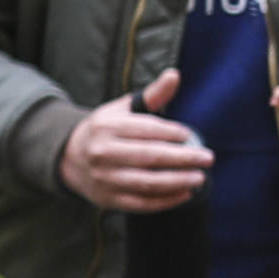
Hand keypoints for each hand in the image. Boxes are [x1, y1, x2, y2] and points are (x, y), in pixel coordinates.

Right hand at [56, 72, 214, 209]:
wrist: (70, 158)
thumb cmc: (107, 130)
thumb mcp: (123, 109)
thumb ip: (152, 95)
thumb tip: (175, 75)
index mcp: (106, 126)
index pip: (144, 129)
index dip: (169, 132)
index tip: (189, 135)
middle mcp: (103, 152)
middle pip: (149, 156)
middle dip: (182, 158)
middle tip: (208, 158)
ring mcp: (105, 178)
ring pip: (146, 182)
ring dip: (177, 181)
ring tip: (200, 178)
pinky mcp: (108, 199)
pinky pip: (141, 203)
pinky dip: (165, 201)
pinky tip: (185, 194)